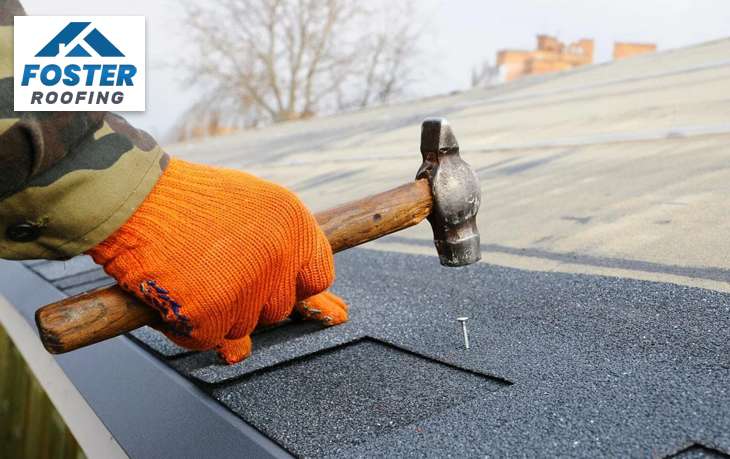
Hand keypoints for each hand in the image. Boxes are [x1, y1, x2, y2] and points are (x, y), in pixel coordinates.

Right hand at [86, 159, 347, 362]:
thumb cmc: (188, 201)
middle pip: (277, 309)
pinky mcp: (209, 312)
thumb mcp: (251, 209)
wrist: (132, 197)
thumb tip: (331, 313)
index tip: (265, 277)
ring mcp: (245, 286)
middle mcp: (278, 256)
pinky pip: (207, 339)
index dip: (289, 282)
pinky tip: (173, 293)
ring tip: (190, 274)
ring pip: (243, 328)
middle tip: (213, 270)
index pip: (317, 277)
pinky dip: (186, 326)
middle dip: (248, 299)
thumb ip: (284, 255)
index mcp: (294, 224)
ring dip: (216, 313)